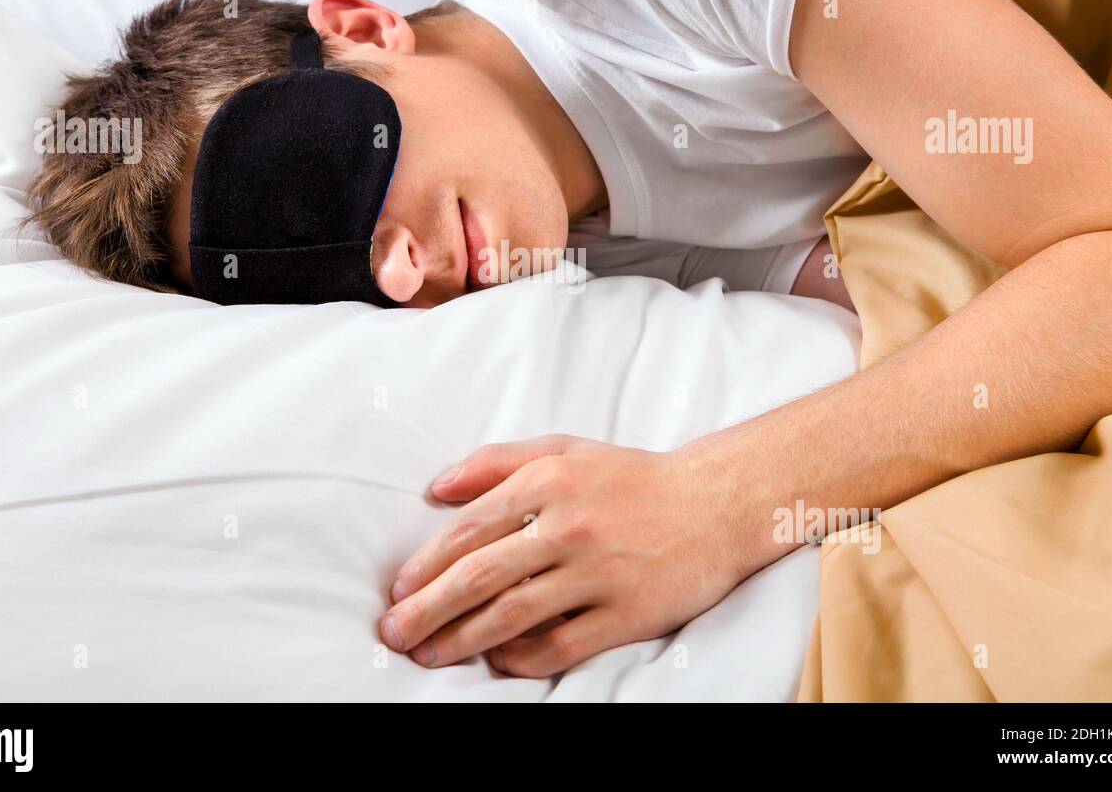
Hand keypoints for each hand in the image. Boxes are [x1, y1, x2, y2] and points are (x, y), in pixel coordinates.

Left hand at [379, 434, 767, 677]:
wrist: (716, 504)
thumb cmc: (631, 477)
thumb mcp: (564, 450)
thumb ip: (496, 462)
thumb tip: (437, 487)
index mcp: (548, 482)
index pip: (468, 530)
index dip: (425, 565)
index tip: (398, 589)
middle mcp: (569, 527)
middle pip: (480, 576)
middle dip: (428, 608)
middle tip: (396, 632)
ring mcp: (599, 573)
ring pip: (513, 615)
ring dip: (462, 639)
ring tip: (429, 654)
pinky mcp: (627, 612)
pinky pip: (562, 644)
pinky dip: (523, 658)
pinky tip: (496, 662)